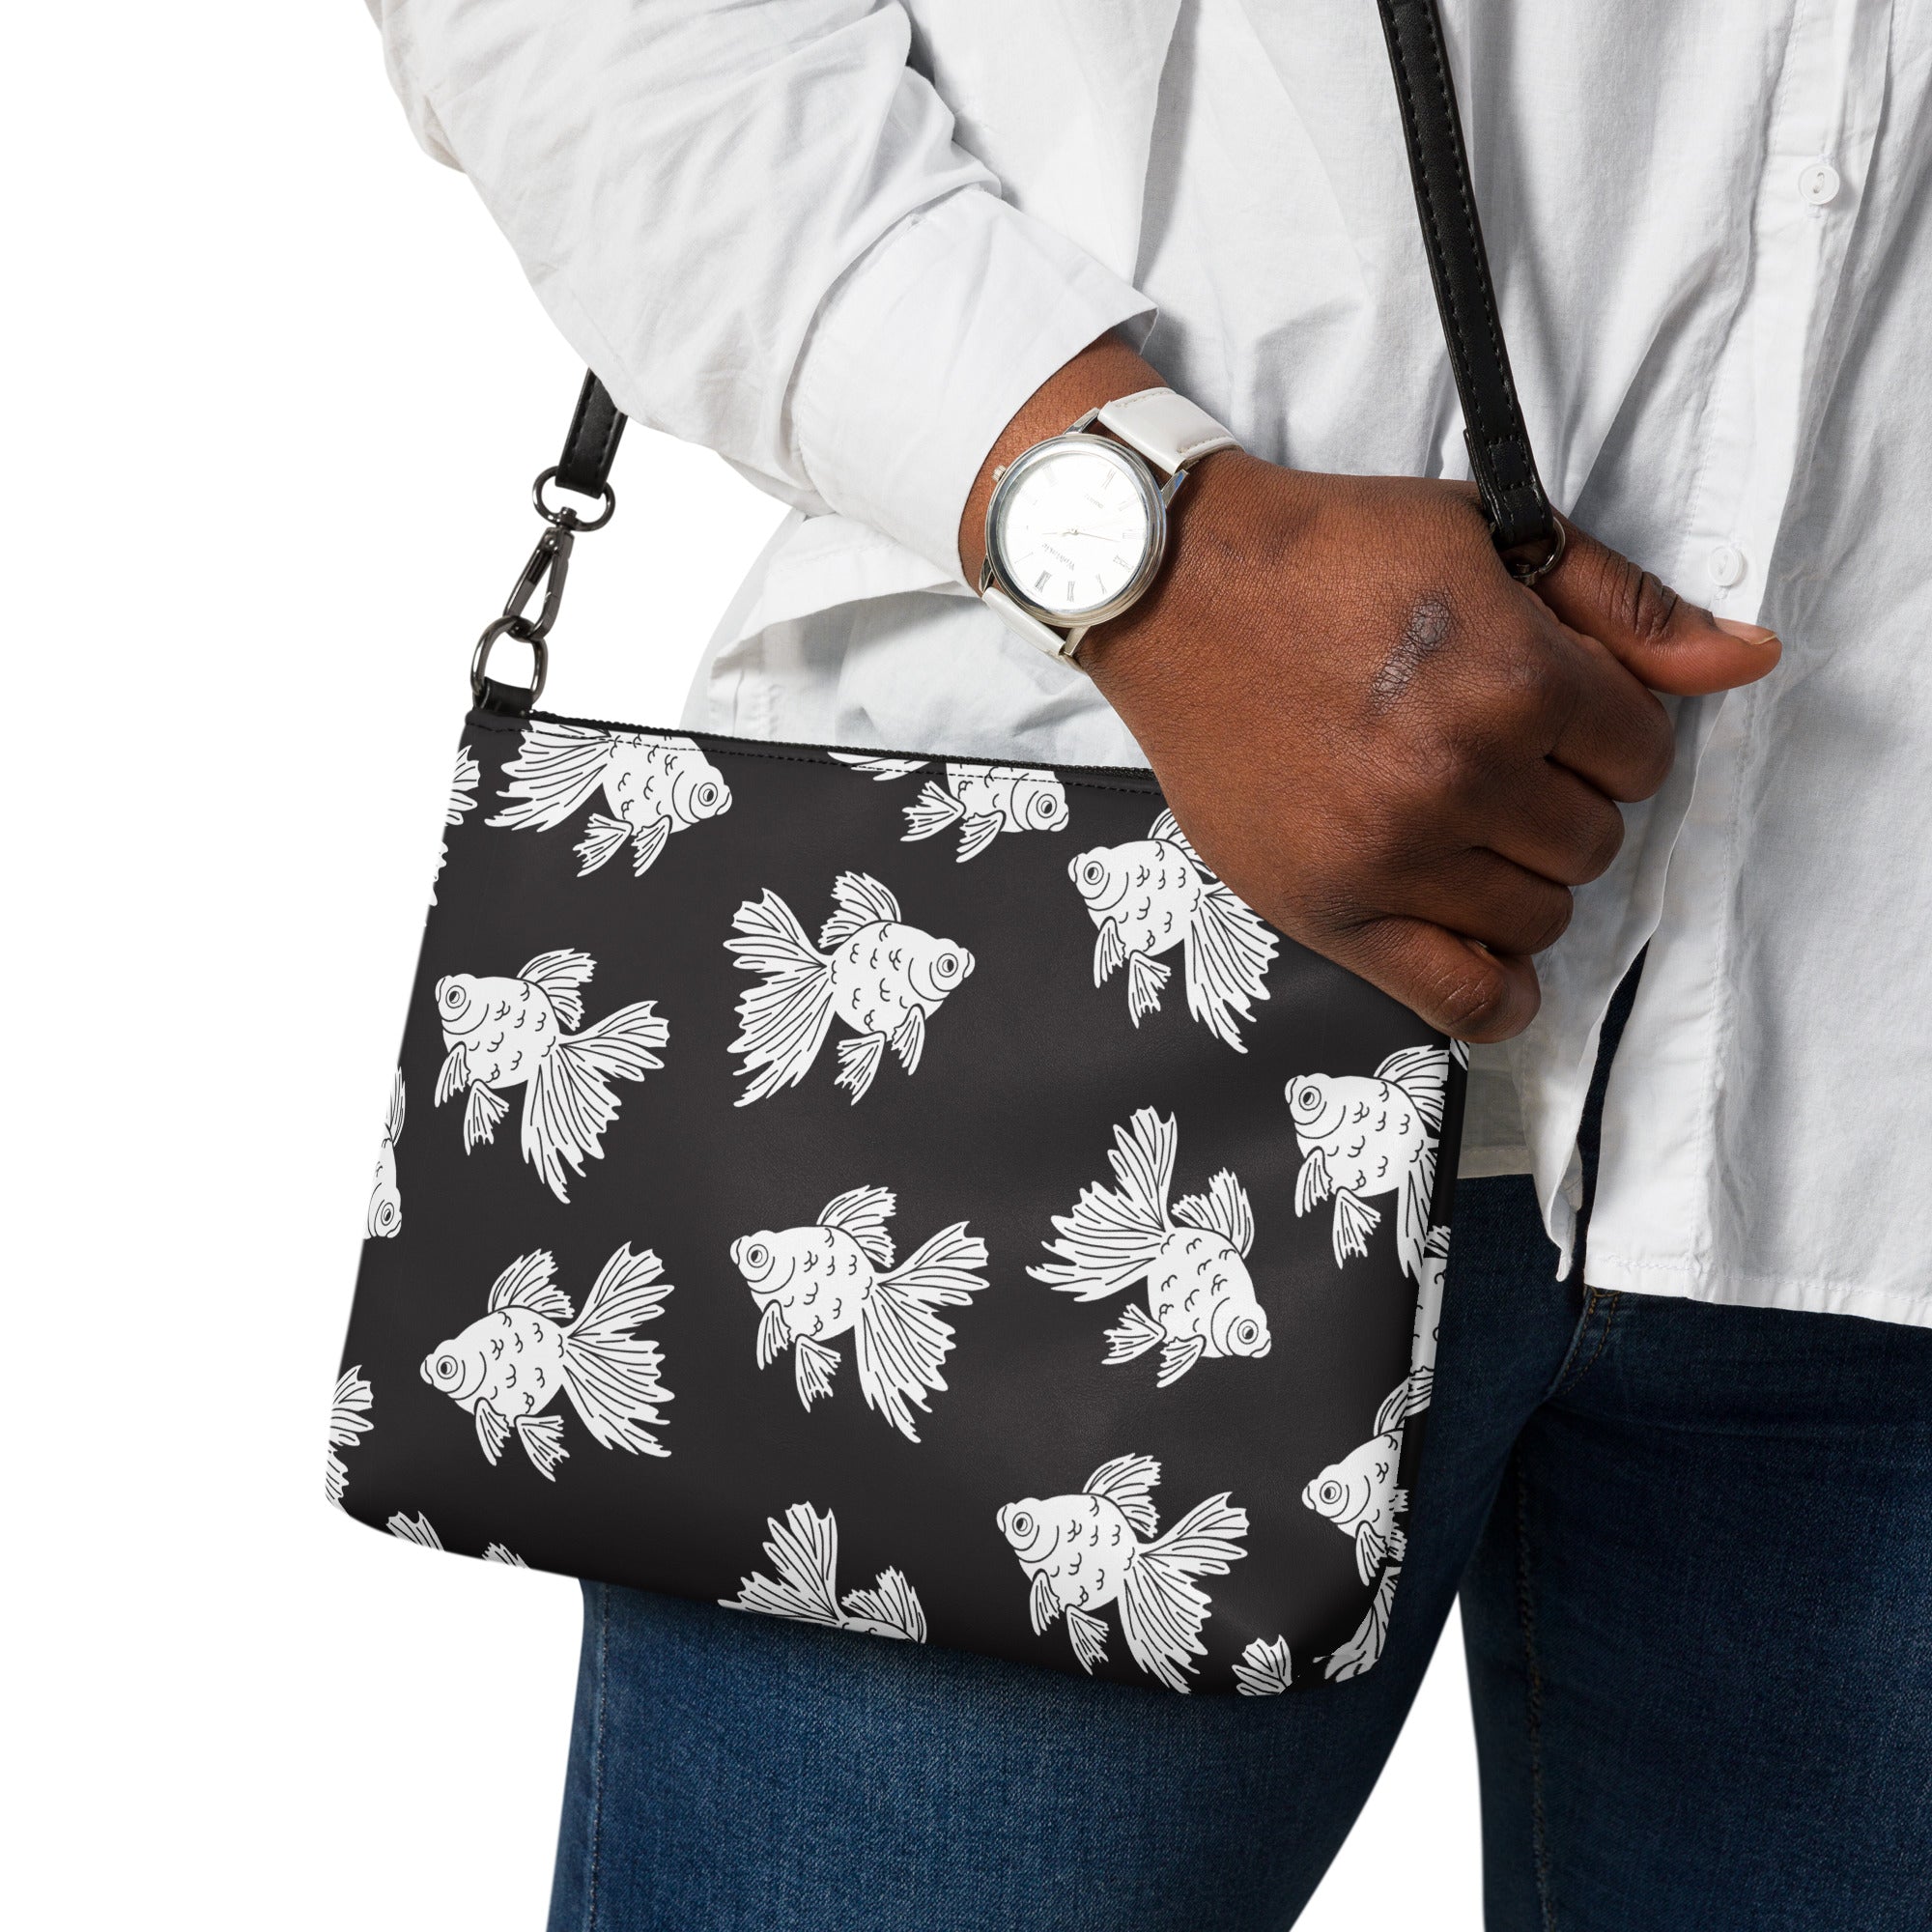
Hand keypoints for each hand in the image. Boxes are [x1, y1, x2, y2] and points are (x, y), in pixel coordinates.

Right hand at [960, 339, 1779, 1040]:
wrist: (1176, 588)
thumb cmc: (1329, 552)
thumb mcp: (1489, 540)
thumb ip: (1627, 608)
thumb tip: (1754, 662)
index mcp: (1517, 679)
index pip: (1641, 756)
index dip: (1609, 732)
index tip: (1557, 715)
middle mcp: (1462, 777)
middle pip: (1594, 843)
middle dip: (1565, 801)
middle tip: (1498, 763)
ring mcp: (1392, 854)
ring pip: (1539, 918)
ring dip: (1523, 880)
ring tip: (1468, 832)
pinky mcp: (1328, 907)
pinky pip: (1455, 999)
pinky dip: (1496, 998)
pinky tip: (1498, 963)